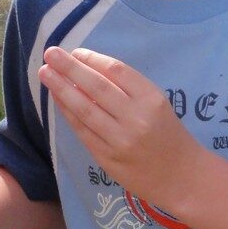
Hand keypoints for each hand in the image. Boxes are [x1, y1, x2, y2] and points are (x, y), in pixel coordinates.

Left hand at [38, 45, 203, 214]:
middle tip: (50, 53)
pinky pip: (83, 131)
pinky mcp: (107, 159)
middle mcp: (136, 118)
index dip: (92, 59)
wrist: (182, 177)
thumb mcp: (157, 104)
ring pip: (85, 110)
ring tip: (45, 73)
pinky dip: (68, 113)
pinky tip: (57, 99)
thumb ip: (128, 89)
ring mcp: (120, 140)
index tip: (75, 51)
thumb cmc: (169, 134)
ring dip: (61, 89)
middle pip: (96, 87)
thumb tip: (88, 68)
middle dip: (70, 68)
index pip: (116, 71)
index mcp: (151, 99)